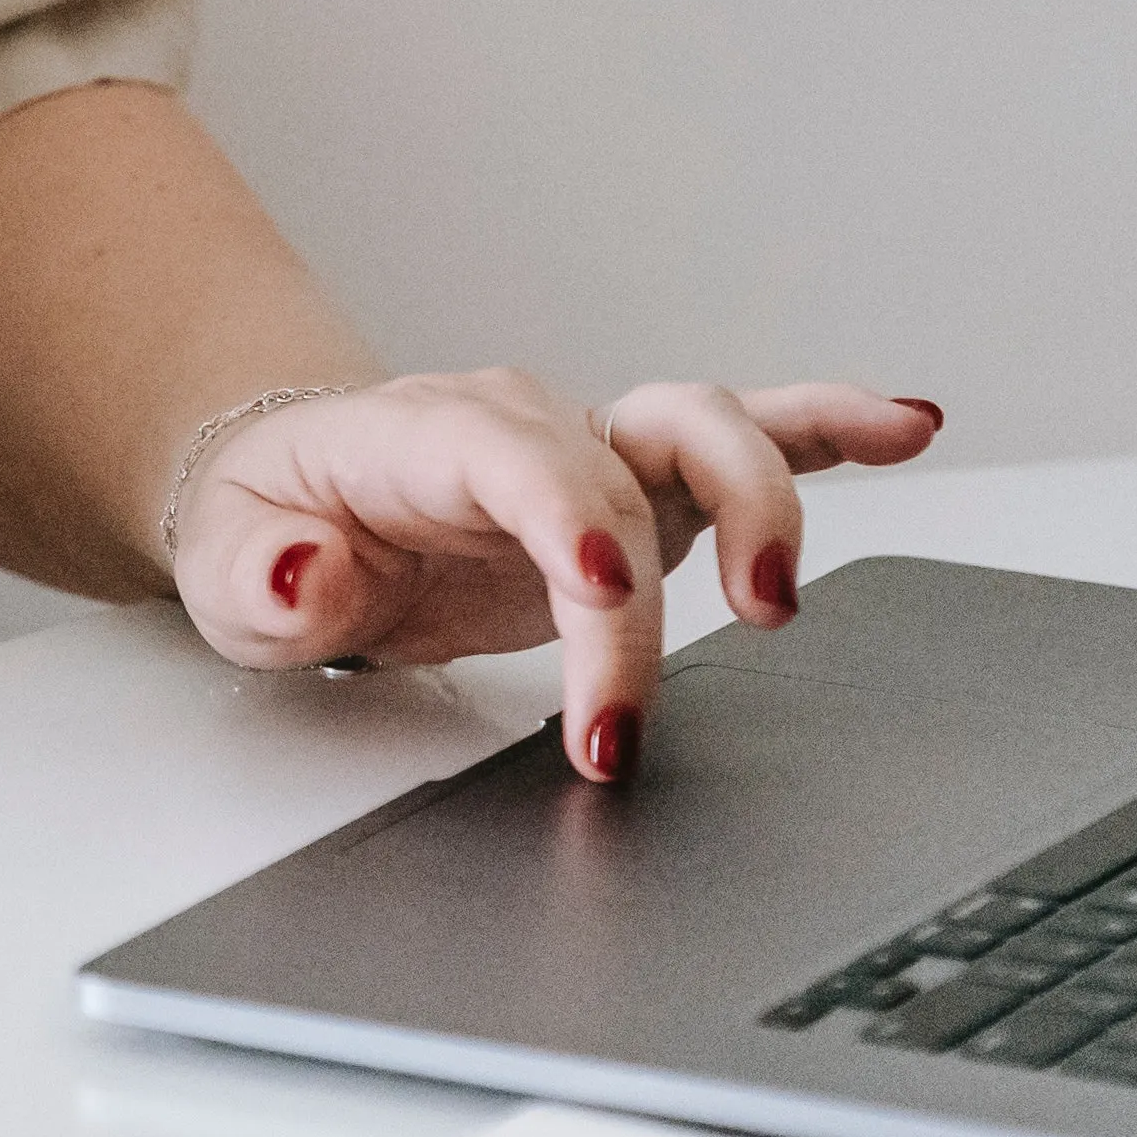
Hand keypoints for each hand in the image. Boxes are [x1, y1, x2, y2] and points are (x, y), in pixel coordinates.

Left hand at [169, 371, 945, 780]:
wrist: (293, 498)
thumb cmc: (269, 527)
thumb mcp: (227, 568)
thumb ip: (267, 578)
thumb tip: (310, 573)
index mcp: (424, 435)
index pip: (517, 463)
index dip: (571, 522)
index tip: (603, 598)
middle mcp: (524, 425)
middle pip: (621, 471)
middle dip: (649, 591)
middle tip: (632, 711)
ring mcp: (593, 450)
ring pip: (704, 432)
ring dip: (765, 503)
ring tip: (780, 602)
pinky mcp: (640, 490)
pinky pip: (749, 440)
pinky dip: (830, 431)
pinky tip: (908, 428)